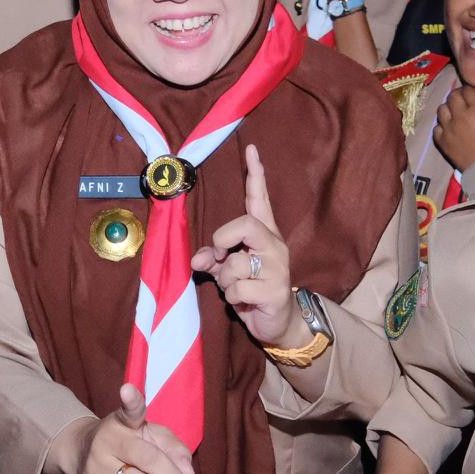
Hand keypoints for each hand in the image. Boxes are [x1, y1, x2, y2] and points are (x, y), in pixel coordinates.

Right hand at [59, 382, 197, 473]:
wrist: (83, 452)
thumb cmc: (129, 442)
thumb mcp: (153, 435)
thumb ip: (175, 449)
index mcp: (123, 421)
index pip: (130, 410)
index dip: (131, 400)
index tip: (128, 390)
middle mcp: (106, 440)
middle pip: (149, 462)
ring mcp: (95, 466)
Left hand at [189, 145, 302, 346]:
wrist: (278, 323)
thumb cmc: (251, 290)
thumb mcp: (228, 270)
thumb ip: (213, 258)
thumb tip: (197, 259)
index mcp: (263, 234)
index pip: (259, 199)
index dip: (255, 175)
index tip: (251, 150)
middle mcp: (274, 245)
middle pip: (246, 224)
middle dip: (223, 239)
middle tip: (220, 256)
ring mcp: (277, 267)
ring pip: (236, 264)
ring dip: (226, 281)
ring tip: (237, 289)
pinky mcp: (275, 290)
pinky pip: (238, 288)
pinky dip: (232, 298)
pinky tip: (245, 302)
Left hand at [434, 80, 474, 174]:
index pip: (468, 89)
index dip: (472, 89)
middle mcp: (460, 115)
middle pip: (453, 96)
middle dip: (459, 95)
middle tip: (466, 101)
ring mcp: (449, 129)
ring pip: (441, 109)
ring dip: (448, 108)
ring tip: (456, 113)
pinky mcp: (443, 141)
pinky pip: (436, 128)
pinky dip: (441, 126)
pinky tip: (449, 128)